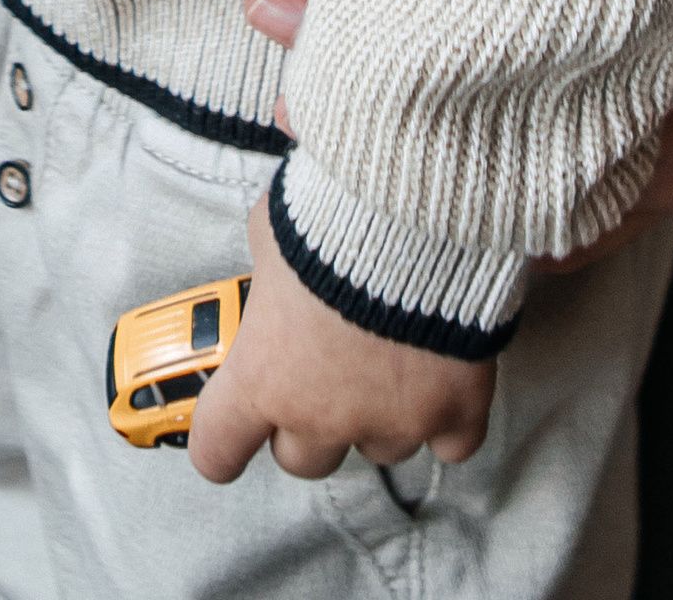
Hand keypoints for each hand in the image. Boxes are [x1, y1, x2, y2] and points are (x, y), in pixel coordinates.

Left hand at [189, 189, 493, 484]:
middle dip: (306, 422)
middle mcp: (322, 415)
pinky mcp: (454, 413)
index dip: (222, 443)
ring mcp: (392, 421)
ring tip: (391, 354)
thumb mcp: (269, 231)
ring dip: (377, 413)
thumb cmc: (328, 214)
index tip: (230, 433)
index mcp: (263, 376)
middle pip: (302, 459)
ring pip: (378, 449)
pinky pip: (451, 444)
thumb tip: (272, 268)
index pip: (217, 449)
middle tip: (321, 372)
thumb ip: (265, 268)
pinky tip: (444, 374)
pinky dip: (446, 416)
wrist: (414, 212)